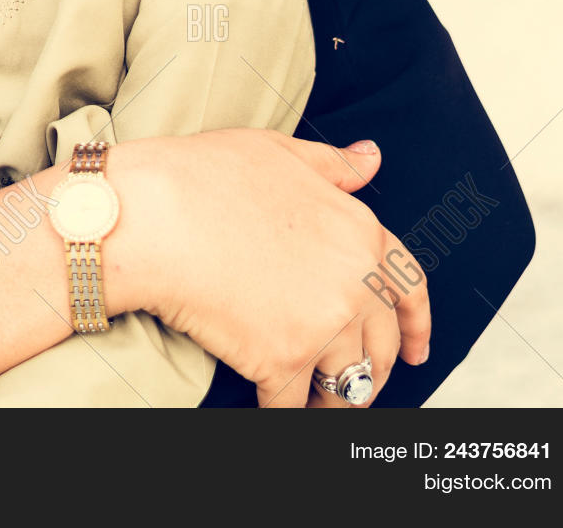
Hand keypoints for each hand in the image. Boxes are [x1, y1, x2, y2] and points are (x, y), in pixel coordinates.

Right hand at [104, 129, 430, 407]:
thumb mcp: (274, 151)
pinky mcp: (284, 361)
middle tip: (345, 380)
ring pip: (345, 382)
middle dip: (367, 368)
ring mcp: (323, 324)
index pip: (409, 288)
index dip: (415, 324)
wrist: (147, 215)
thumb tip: (371, 159)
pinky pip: (294, 405)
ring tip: (307, 400)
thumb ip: (331, 164)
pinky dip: (282, 411)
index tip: (415, 350)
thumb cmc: (198, 176)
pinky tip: (268, 407)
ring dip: (328, 397)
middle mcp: (355, 282)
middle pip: (381, 345)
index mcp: (358, 231)